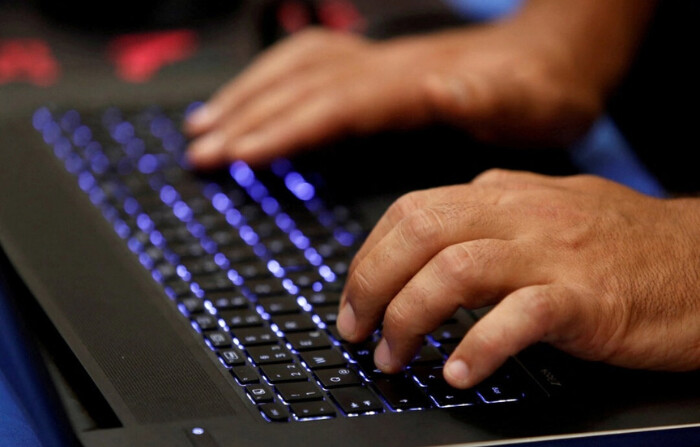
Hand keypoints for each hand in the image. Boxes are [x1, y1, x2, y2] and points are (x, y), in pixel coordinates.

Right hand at [184, 20, 603, 167]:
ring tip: (204, 124)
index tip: (237, 154)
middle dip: (246, 118)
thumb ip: (487, 96)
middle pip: (301, 87)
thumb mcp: (531, 101)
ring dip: (247, 95)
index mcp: (413, 83)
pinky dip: (273, 81)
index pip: (333, 105)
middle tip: (199, 152)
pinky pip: (311, 65)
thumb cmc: (542, 89)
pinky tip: (256, 97)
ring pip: (296, 69)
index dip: (283, 129)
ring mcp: (380, 64)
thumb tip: (444, 88)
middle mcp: (387, 68)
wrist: (557, 55)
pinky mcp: (381, 69)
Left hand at [336, 169, 699, 387]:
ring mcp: (552, 253)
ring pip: (453, 271)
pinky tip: (458, 373)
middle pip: (419, 234)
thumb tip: (427, 236)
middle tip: (357, 331)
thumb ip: (487, 215)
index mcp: (503, 195)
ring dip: (410, 320)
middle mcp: (520, 215)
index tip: (353, 297)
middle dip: (371, 285)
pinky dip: (479, 347)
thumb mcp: (545, 209)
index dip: (369, 258)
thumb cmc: (622, 243)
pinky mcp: (585, 298)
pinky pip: (517, 317)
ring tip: (396, 359)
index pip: (411, 212)